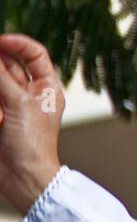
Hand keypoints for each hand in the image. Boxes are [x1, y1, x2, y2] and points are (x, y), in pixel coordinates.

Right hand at [0, 34, 64, 212]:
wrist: (22, 177)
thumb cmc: (32, 144)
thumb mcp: (17, 103)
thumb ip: (1, 75)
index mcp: (47, 87)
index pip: (34, 54)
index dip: (17, 43)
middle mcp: (30, 93)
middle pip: (9, 65)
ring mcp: (12, 106)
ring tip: (2, 110)